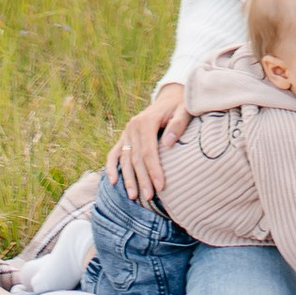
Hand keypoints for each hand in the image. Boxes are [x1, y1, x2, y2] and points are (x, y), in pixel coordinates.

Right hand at [106, 87, 185, 201]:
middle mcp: (133, 126)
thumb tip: (168, 145)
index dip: (154, 169)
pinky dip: (111, 167)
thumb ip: (178, 125)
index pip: (148, 150)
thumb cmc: (180, 106)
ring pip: (125, 159)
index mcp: (146, 120)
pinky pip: (114, 153)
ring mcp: (127, 132)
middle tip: (149, 197)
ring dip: (128, 178)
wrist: (170, 97)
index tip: (161, 186)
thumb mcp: (184, 110)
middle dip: (142, 179)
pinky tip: (112, 182)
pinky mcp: (124, 136)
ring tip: (133, 196)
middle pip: (136, 158)